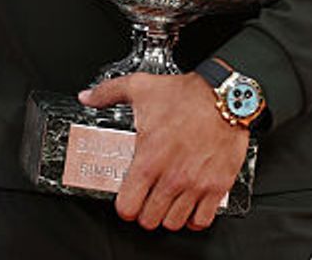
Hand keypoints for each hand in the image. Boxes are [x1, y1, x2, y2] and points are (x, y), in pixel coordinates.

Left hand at [78, 72, 248, 231]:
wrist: (224, 97)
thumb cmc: (185, 95)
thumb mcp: (139, 87)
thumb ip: (107, 94)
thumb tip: (87, 97)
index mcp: (149, 159)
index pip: (128, 205)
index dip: (124, 206)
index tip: (126, 200)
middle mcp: (172, 177)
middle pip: (149, 219)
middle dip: (144, 213)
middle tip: (145, 202)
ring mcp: (195, 185)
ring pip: (174, 223)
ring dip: (167, 216)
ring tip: (165, 204)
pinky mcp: (217, 186)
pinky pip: (202, 220)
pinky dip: (193, 218)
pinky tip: (188, 207)